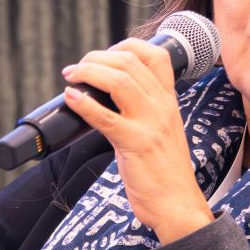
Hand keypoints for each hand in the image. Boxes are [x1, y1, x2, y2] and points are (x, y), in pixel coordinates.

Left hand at [61, 39, 213, 243]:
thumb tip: (107, 97)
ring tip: (71, 76)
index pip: (156, 55)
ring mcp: (150, 124)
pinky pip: (105, 117)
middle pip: (129, 62)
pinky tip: (71, 98)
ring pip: (118, 80)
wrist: (177, 204)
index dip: (126, 45)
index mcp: (169, 101)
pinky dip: (84, 103)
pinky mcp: (135, 144)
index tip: (104, 55)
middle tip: (77, 68)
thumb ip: (143, 111)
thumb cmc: (164, 171)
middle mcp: (162, 106)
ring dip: (88, 72)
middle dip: (96, 58)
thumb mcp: (161, 131)